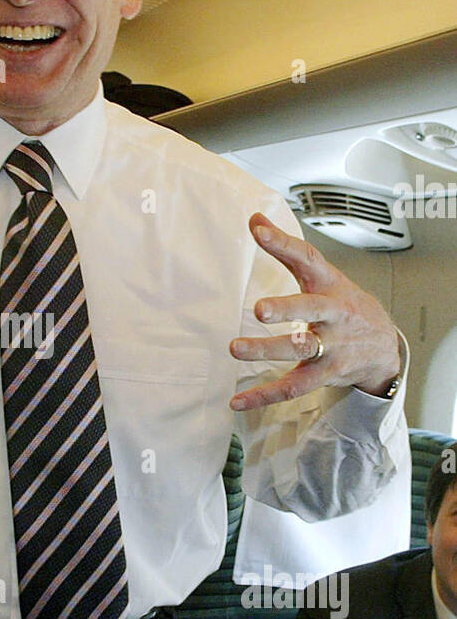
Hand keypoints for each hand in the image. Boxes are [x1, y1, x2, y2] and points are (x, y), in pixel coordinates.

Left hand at [229, 213, 399, 410]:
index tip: (257, 230)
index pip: (308, 259)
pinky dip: (264, 395)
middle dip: (287, 310)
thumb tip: (254, 218)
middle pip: (311, 310)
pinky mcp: (324, 375)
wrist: (383, 346)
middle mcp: (333, 316)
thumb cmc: (343, 305)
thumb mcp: (322, 275)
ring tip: (235, 348)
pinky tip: (237, 401)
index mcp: (330, 286)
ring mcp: (331, 347)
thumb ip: (287, 250)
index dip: (283, 244)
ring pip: (300, 350)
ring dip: (267, 350)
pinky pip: (293, 387)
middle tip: (259, 309)